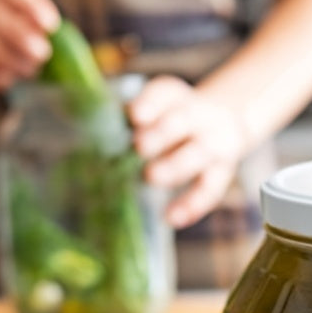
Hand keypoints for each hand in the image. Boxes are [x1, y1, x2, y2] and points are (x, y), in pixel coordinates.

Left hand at [129, 76, 246, 227]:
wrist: (220, 124)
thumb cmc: (170, 122)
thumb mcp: (155, 112)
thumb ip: (129, 122)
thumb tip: (89, 129)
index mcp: (175, 98)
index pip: (164, 95)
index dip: (150, 104)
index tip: (134, 115)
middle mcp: (198, 116)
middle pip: (182, 121)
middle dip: (162, 133)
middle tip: (139, 146)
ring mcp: (214, 143)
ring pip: (198, 153)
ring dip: (176, 165)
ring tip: (152, 177)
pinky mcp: (222, 172)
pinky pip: (209, 189)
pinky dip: (191, 205)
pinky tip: (171, 217)